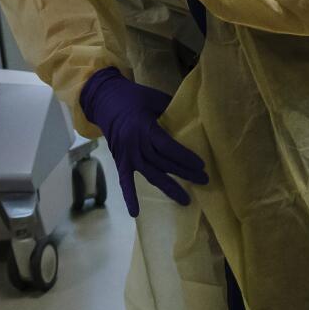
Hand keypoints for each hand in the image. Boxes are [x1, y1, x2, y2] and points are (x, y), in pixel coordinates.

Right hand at [79, 68, 207, 216]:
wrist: (104, 100)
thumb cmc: (132, 97)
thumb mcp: (154, 98)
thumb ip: (171, 107)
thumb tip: (193, 115)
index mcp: (145, 127)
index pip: (168, 146)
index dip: (185, 157)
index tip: (201, 165)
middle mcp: (136, 144)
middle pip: (164, 162)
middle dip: (185, 173)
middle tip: (204, 181)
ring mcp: (127, 155)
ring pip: (151, 174)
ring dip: (168, 187)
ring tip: (185, 200)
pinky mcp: (120, 161)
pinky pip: (125, 181)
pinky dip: (129, 196)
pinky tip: (135, 213)